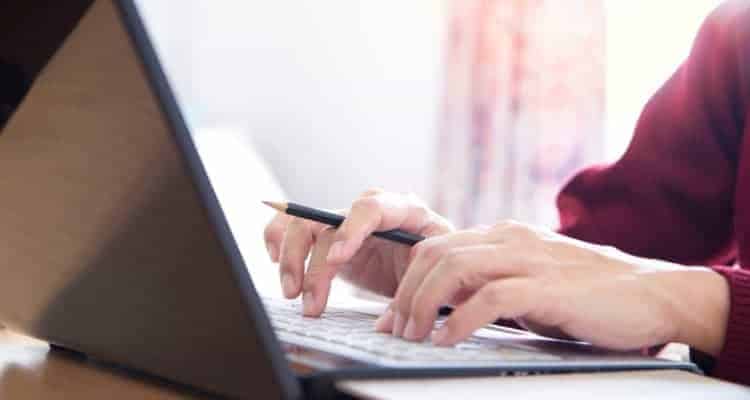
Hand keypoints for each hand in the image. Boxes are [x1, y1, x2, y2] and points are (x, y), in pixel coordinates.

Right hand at [263, 189, 452, 315]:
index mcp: (406, 211)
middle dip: (313, 262)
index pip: (372, 208)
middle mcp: (372, 210)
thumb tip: (387, 322)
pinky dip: (279, 239)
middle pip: (328, 219)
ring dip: (292, 258)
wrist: (432, 267)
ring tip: (292, 294)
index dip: (351, 230)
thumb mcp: (436, 275)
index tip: (338, 260)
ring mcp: (348, 221)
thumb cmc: (438, 266)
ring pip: (305, 223)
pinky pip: (295, 226)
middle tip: (308, 300)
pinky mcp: (331, 236)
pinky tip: (276, 261)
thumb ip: (414, 290)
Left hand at [376, 221, 729, 355]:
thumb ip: (491, 284)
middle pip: (435, 254)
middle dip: (405, 292)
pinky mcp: (548, 287)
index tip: (392, 314)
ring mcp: (529, 259)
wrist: (652, 293)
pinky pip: (490, 298)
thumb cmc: (589, 293)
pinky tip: (447, 339)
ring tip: (413, 336)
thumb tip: (447, 308)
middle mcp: (510, 239)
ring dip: (423, 304)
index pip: (437, 247)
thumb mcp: (530, 281)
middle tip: (394, 329)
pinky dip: (460, 319)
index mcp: (503, 236)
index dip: (406, 280)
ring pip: (454, 269)